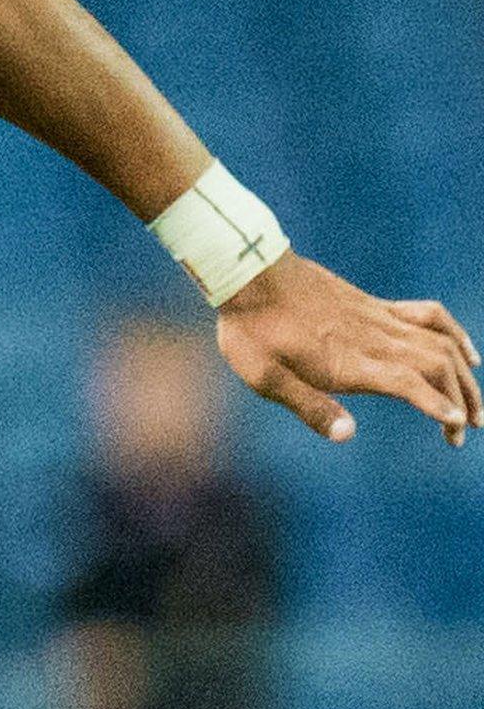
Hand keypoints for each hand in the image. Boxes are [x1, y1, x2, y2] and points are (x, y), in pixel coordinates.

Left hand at [216, 251, 482, 445]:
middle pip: (436, 366)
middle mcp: (374, 339)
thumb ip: (309, 407)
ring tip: (476, 407)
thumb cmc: (250, 330)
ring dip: (464, 375)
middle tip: (466, 432)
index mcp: (350, 362)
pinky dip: (455, 334)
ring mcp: (379, 319)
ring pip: (440, 343)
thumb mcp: (265, 377)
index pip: (410, 384)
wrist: (248, 273)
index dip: (438, 406)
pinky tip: (467, 352)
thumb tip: (349, 435)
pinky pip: (428, 315)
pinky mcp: (376, 305)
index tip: (456, 429)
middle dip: (461, 400)